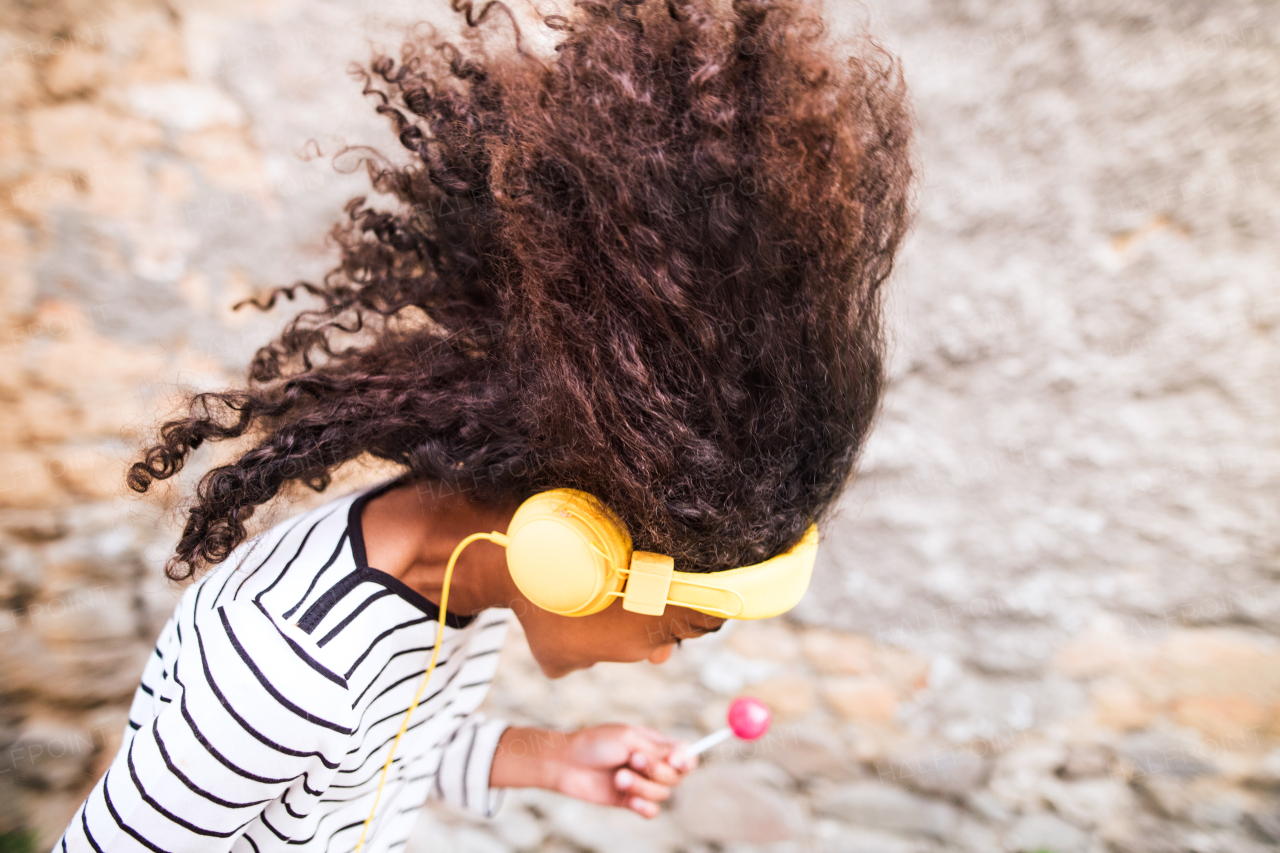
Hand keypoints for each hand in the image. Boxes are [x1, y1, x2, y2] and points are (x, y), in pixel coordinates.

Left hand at [491, 724, 697, 817]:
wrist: (566, 763)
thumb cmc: (595, 744)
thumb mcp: (629, 739)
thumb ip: (658, 750)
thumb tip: (686, 754)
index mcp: (654, 743)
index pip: (685, 754)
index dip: (687, 760)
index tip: (677, 761)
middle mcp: (652, 764)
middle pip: (676, 776)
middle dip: (657, 770)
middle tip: (634, 760)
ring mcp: (641, 783)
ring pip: (662, 794)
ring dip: (642, 786)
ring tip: (619, 777)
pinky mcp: (630, 801)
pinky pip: (651, 811)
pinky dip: (645, 807)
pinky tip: (631, 801)